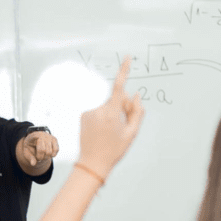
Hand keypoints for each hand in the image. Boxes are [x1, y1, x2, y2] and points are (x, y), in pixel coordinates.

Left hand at [19, 131, 58, 167]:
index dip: (39, 156)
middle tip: (38, 157)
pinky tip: (48, 154)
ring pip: (52, 152)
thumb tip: (33, 164)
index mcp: (34, 137)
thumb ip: (30, 158)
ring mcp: (50, 137)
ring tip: (42, 155)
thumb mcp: (27, 151)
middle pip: (47, 152)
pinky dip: (52, 155)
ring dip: (47, 157)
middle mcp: (43, 135)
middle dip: (42, 158)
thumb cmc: (30, 146)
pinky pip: (56, 150)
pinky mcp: (54, 139)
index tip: (37, 158)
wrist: (34, 139)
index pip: (41, 149)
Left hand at [77, 56, 144, 178]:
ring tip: (111, 130)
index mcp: (111, 114)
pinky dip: (102, 116)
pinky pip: (98, 110)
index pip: (119, 87)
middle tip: (124, 124)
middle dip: (123, 106)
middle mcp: (98, 110)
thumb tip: (135, 94)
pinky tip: (102, 130)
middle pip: (116, 98)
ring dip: (112, 112)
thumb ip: (137, 111)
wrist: (92, 163)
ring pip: (107, 104)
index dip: (123, 71)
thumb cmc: (114, 150)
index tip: (126, 58)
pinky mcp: (83, 115)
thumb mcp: (132, 133)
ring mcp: (89, 112)